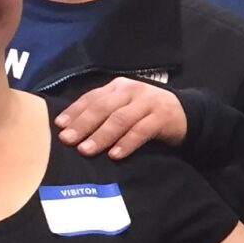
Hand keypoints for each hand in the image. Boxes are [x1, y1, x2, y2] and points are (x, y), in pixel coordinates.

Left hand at [56, 77, 186, 157]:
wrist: (184, 113)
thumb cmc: (146, 113)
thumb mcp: (124, 106)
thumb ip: (103, 112)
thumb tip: (70, 128)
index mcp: (118, 87)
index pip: (92, 97)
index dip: (75, 111)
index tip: (59, 126)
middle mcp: (131, 90)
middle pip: (103, 108)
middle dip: (83, 124)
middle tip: (67, 140)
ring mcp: (147, 103)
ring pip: (120, 119)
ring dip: (101, 135)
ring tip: (86, 150)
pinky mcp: (162, 117)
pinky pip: (141, 131)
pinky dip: (126, 143)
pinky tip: (114, 155)